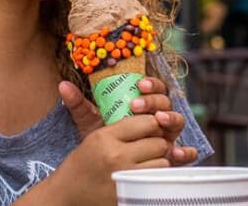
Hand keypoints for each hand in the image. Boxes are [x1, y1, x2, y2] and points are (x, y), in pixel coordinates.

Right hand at [45, 114, 173, 203]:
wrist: (67, 193)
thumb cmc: (81, 165)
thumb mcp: (94, 138)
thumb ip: (122, 129)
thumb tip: (153, 120)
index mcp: (105, 137)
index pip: (146, 122)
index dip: (152, 125)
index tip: (148, 130)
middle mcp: (116, 155)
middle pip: (158, 142)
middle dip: (157, 143)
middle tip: (150, 147)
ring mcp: (124, 175)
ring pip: (162, 161)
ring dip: (158, 160)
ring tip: (147, 161)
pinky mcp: (130, 192)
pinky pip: (156, 178)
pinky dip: (155, 175)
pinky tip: (145, 173)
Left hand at [59, 79, 197, 165]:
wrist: (104, 164)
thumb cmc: (103, 137)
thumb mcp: (90, 121)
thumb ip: (78, 104)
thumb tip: (62, 86)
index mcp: (143, 103)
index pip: (154, 87)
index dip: (151, 84)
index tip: (139, 84)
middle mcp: (158, 116)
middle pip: (166, 102)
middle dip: (155, 101)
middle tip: (138, 104)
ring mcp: (166, 135)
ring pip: (177, 121)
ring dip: (170, 118)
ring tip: (159, 120)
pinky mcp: (170, 154)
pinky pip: (184, 153)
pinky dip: (185, 152)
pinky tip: (178, 153)